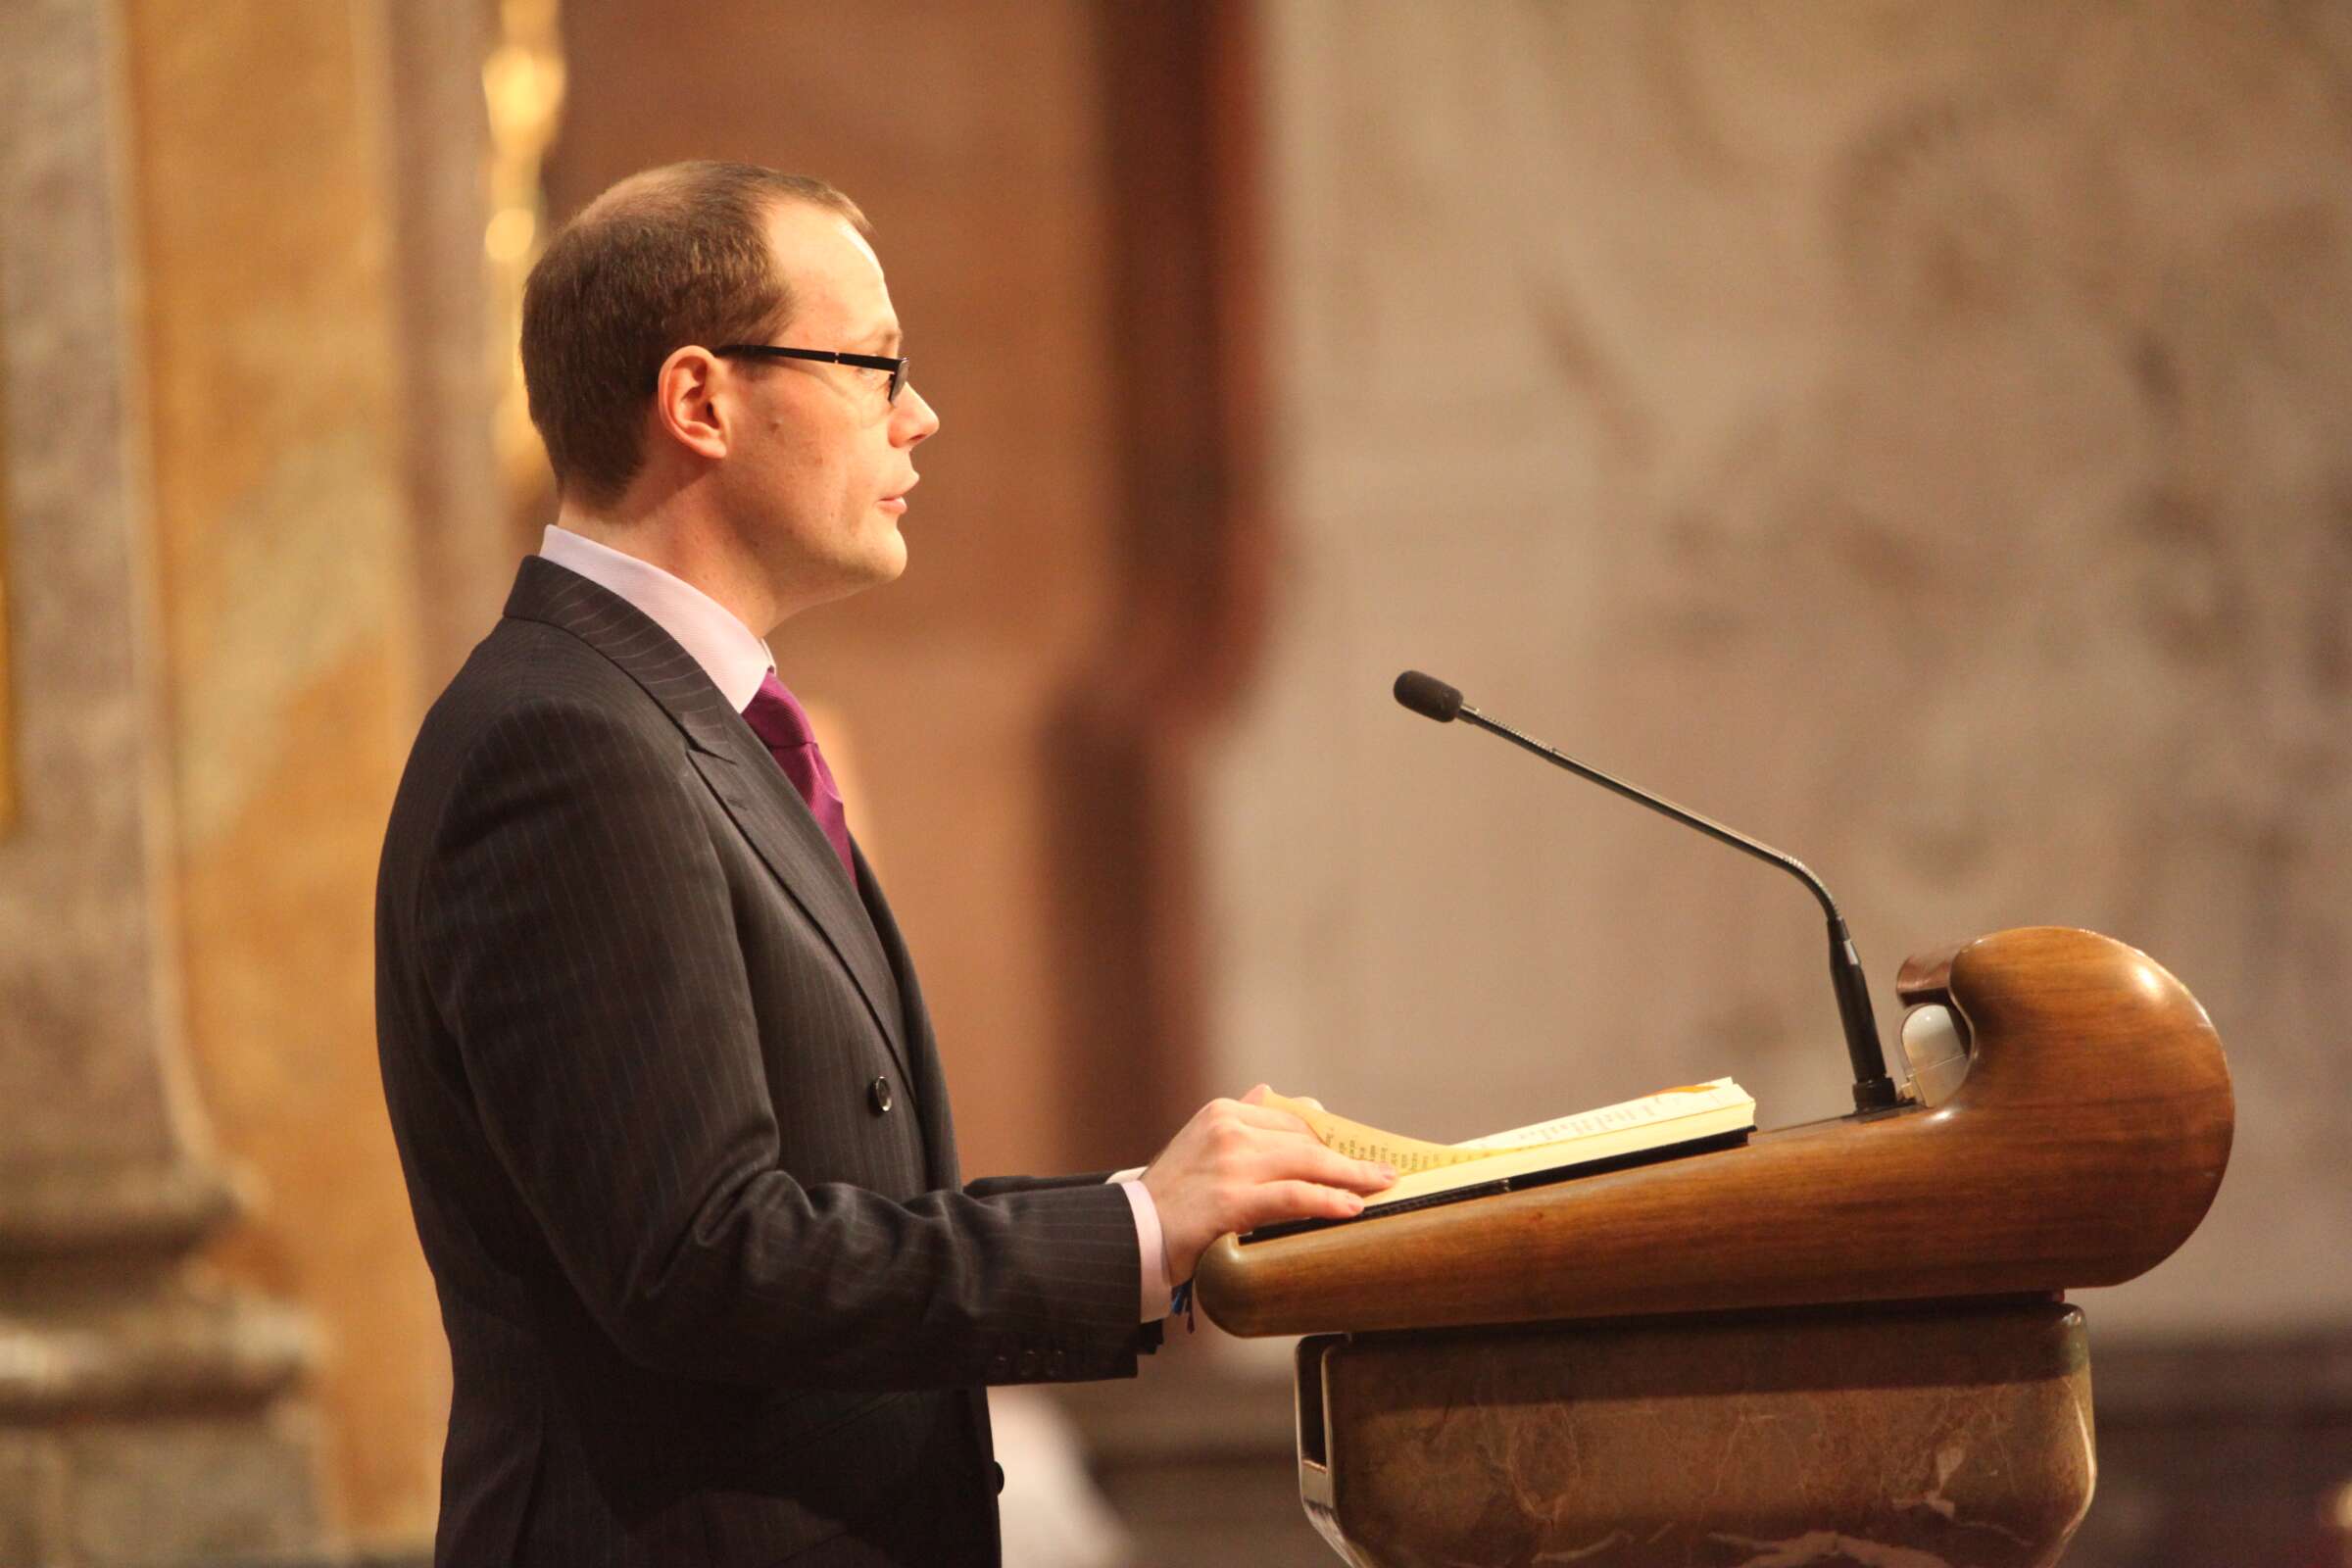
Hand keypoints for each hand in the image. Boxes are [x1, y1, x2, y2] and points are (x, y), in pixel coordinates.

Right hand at [1141, 1085, 1395, 1283]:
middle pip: (1304, 1139)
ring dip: (1350, 1176)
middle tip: (1381, 1171)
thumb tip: (1276, 1094)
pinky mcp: (1232, 1199)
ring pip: (1305, 1162)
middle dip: (1347, 1157)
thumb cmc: (1172, 1198)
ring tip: (1380, 1186)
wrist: (1131, 1233)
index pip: (1291, 1120)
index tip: (1357, 1150)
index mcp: (1222, 1112)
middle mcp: (1228, 1128)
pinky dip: (1328, 1199)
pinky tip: (1352, 1207)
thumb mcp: (1201, 1144)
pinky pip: (1294, 1195)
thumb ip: (1241, 1120)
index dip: (1329, 1138)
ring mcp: (1230, 1162)